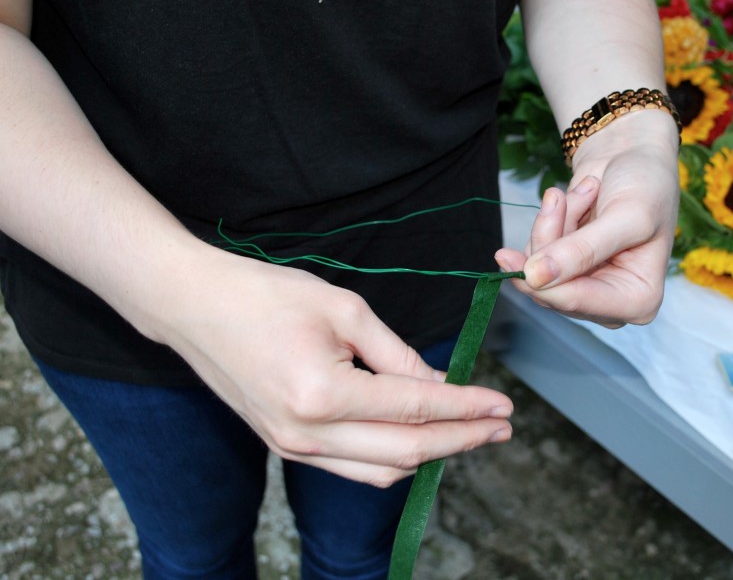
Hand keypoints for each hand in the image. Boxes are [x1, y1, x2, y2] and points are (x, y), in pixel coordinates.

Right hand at [154, 250, 513, 487]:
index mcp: (323, 394)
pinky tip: (420, 437)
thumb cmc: (265, 296)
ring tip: (469, 433)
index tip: (503, 405)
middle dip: (462, 440)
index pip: (415, 409)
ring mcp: (292, 448)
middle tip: (501, 426)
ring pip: (381, 471)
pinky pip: (352, 468)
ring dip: (431, 456)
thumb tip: (437, 383)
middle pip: (405, 453)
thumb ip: (397, 354)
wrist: (193, 307)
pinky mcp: (285, 447)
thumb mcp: (344, 309)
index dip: (467, 408)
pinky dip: (393, 458)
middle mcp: (307, 435)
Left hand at [494, 111, 679, 326]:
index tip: (508, 256)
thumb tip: (535, 277)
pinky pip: (537, 250)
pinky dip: (552, 219)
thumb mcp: (626, 216)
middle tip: (558, 197)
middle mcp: (611, 301)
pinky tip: (578, 198)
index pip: (577, 302)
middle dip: (551, 238)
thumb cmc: (647, 184)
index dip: (542, 281)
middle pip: (551, 287)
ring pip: (538, 268)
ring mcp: (587, 283)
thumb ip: (582, 250)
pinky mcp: (566, 266)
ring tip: (586, 190)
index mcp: (639, 300)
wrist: (634, 153)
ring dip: (554, 221)